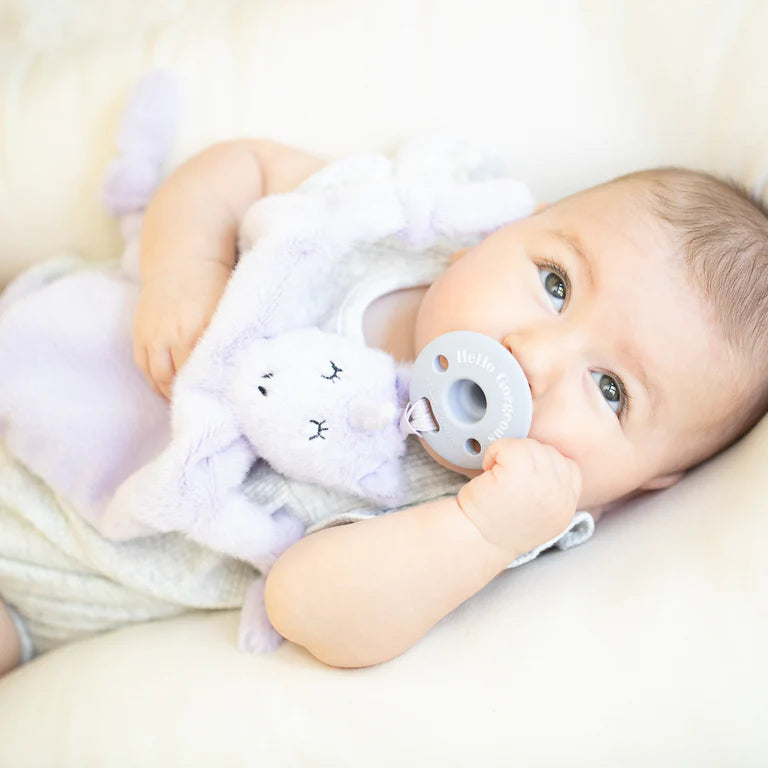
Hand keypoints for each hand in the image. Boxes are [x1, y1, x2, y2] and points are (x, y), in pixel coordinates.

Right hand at [133, 260, 230, 397]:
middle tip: (205, 408)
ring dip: (172, 393)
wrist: (182, 259)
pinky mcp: (139, 334)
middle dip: (190, 396)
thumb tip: (236, 374)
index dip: (209, 391)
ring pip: (159, 378)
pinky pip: (145, 367)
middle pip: (178, 381)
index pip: (201, 374)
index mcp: (197, 330)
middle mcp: (170, 336)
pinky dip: (156, 382)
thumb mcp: (226, 312)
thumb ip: (227, 342)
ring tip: (188, 401)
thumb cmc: (215, 285)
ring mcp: (152, 336)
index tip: (220, 403)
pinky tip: (169, 389)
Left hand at [456, 438, 581, 561]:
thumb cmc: (498, 526)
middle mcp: (559, 496)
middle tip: (506, 477)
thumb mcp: (540, 516)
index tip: (525, 477)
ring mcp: (541, 483)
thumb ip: (552, 493)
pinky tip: (488, 470)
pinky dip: (494, 452)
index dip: (545, 465)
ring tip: (497, 474)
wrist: (475, 541)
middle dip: (527, 458)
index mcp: (565, 507)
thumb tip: (546, 465)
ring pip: (531, 446)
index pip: (570, 468)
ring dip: (509, 454)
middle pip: (550, 453)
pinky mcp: (518, 472)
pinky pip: (509, 445)